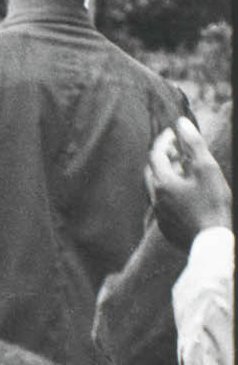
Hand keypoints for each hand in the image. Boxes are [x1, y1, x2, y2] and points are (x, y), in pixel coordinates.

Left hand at [146, 118, 230, 250]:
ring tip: (184, 169)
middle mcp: (155, 198)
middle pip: (152, 171)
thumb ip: (193, 144)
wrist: (212, 242)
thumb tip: (181, 123)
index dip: (165, 140)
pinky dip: (171, 192)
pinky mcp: (166, 226)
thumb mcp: (206, 168)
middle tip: (178, 149)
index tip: (175, 132)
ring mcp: (160, 214)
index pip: (156, 154)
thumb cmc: (212, 203)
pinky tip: (186, 193)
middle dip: (163, 156)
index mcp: (162, 182)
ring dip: (167, 174)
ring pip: (157, 188)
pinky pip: (163, 203)